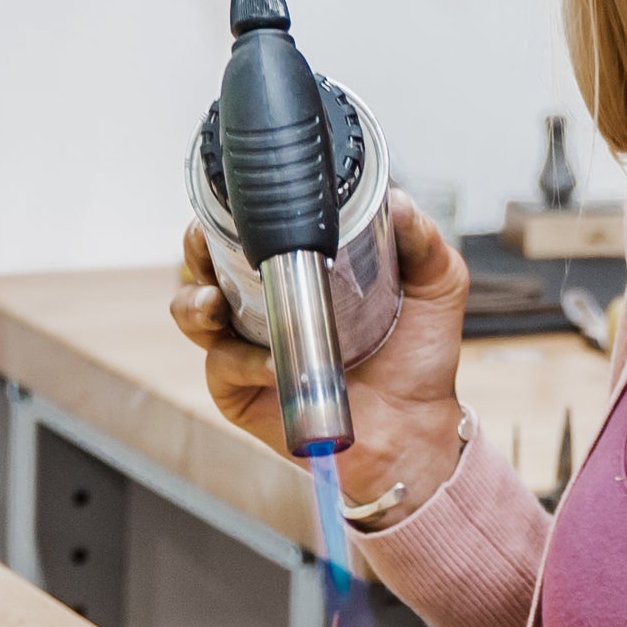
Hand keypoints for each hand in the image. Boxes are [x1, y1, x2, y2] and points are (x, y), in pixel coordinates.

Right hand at [169, 191, 471, 520]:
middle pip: (204, 261)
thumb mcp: (434, 284)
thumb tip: (397, 199)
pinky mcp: (239, 390)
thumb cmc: (419, 357)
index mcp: (298, 267)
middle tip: (207, 241)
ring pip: (192, 311)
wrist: (416, 426)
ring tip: (215, 302)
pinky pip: (222, 366)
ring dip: (195, 301)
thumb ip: (422, 239)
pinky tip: (269, 363)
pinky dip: (241, 361)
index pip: (250, 227)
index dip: (232, 211)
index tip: (236, 200)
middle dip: (196, 245)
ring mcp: (245, 345)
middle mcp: (262, 301)